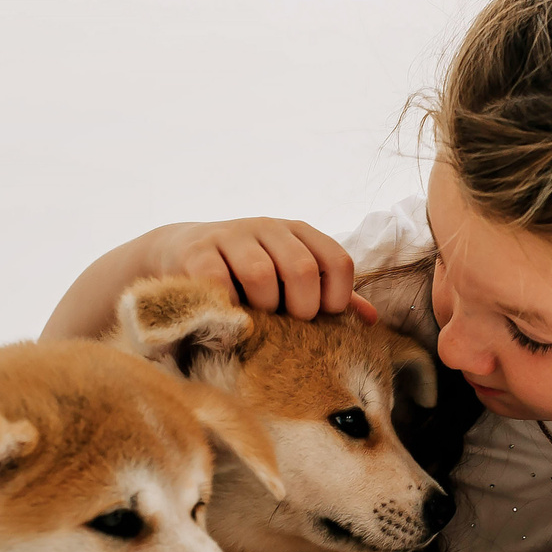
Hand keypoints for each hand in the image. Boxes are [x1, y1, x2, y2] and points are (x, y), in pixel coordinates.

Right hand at [153, 218, 376, 322]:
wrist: (180, 252)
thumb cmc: (246, 273)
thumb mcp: (289, 277)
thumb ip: (328, 295)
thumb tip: (372, 319)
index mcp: (299, 232)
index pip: (338, 261)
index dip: (337, 297)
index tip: (322, 318)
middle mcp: (268, 227)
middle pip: (302, 268)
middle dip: (302, 308)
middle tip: (290, 325)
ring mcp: (231, 235)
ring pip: (261, 275)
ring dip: (263, 308)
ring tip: (258, 319)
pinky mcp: (197, 252)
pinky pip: (219, 282)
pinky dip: (228, 306)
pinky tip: (229, 315)